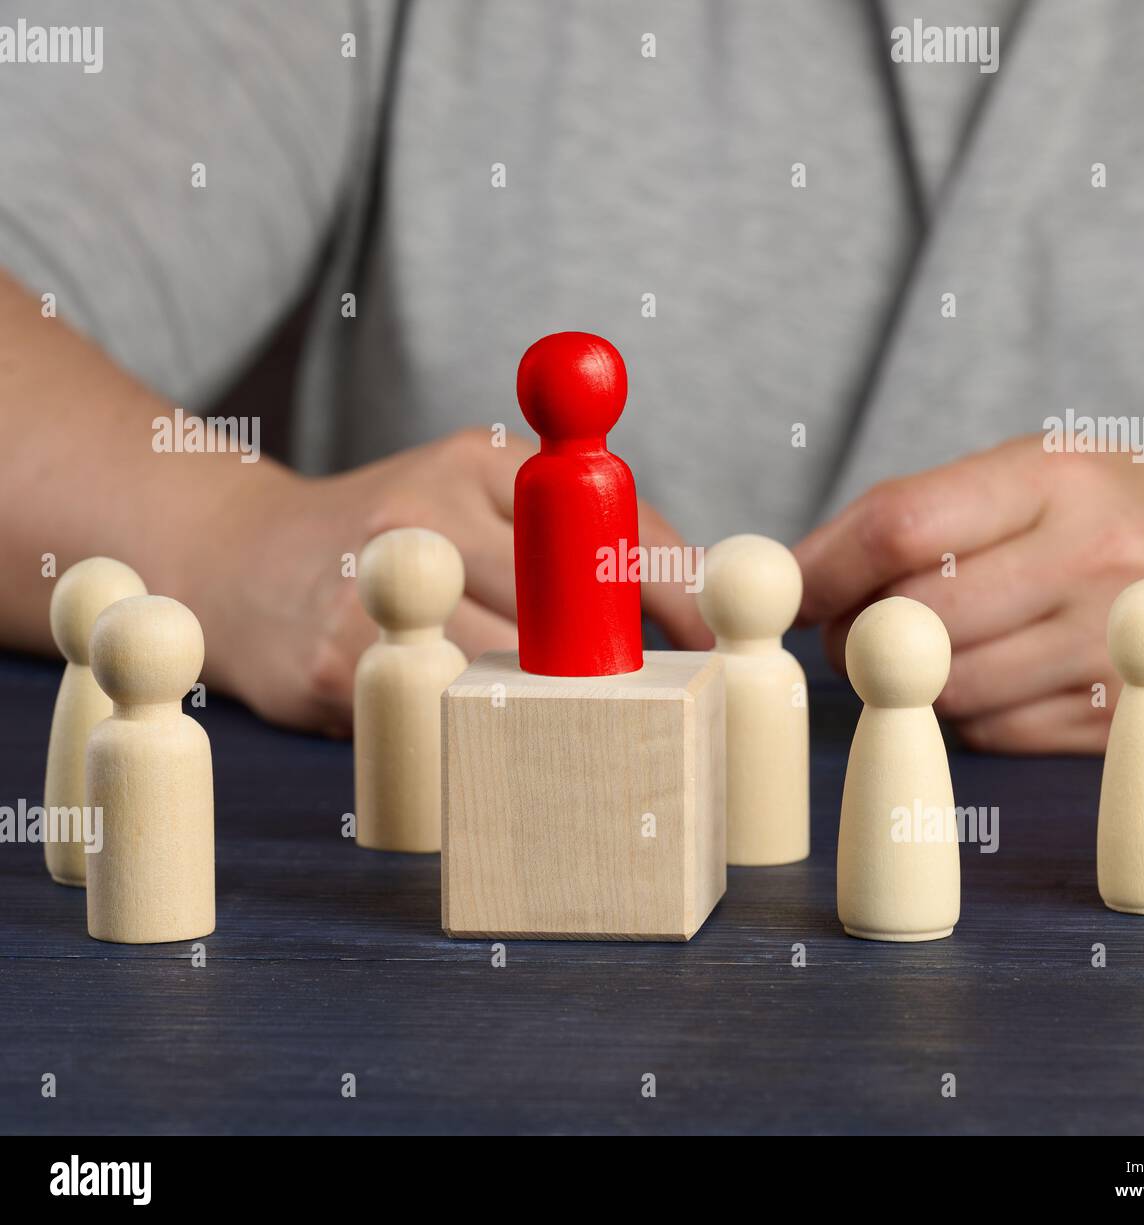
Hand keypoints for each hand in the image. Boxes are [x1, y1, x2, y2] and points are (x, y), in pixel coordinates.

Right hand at [194, 428, 708, 734]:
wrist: (242, 564)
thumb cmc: (395, 536)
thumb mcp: (477, 495)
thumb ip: (576, 529)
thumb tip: (690, 593)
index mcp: (476, 461)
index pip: (604, 523)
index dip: (670, 590)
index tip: (711, 641)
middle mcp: (424, 510)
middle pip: (562, 603)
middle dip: (612, 660)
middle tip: (648, 698)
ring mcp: (377, 588)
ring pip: (509, 669)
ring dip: (553, 706)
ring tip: (569, 722)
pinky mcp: (340, 663)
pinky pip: (444, 712)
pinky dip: (478, 731)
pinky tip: (482, 729)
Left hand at [794, 437, 1143, 752]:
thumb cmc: (1121, 510)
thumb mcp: (1034, 471)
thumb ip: (920, 512)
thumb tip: (800, 574)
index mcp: (1053, 478)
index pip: (898, 526)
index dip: (821, 567)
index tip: (785, 591)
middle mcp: (1090, 558)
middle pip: (911, 621)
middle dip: (856, 634)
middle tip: (853, 628)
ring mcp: (1112, 644)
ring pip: (945, 691)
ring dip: (911, 682)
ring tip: (935, 647)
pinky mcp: (1119, 714)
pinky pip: (992, 733)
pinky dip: (968, 713)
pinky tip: (996, 674)